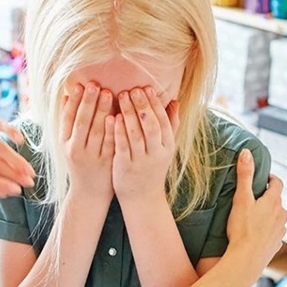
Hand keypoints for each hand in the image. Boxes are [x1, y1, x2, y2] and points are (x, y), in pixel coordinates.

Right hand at [63, 82, 114, 201]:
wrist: (89, 193)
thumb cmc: (80, 163)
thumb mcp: (70, 144)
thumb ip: (70, 122)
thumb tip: (69, 94)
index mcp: (64, 143)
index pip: (67, 118)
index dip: (74, 101)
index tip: (80, 85)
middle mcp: (75, 150)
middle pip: (81, 122)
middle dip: (88, 102)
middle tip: (95, 84)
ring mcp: (91, 157)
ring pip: (96, 131)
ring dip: (101, 111)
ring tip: (107, 93)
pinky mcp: (106, 163)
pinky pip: (109, 143)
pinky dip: (112, 129)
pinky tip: (116, 115)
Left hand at [112, 87, 179, 203]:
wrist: (143, 198)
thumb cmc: (153, 167)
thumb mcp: (165, 148)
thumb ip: (171, 124)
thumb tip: (175, 100)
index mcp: (168, 147)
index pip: (163, 121)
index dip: (155, 104)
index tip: (147, 88)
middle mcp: (156, 153)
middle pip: (150, 125)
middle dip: (142, 106)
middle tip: (132, 89)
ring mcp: (140, 161)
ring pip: (135, 134)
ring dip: (128, 113)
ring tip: (121, 96)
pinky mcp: (125, 166)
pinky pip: (122, 145)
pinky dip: (118, 130)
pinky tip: (112, 116)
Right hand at [226, 149, 286, 273]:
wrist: (246, 260)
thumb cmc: (242, 229)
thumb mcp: (241, 199)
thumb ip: (244, 175)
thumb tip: (247, 152)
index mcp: (274, 202)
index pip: (277, 183)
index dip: (270, 178)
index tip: (262, 178)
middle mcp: (282, 215)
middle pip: (277, 201)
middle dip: (267, 197)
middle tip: (252, 197)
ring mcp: (281, 231)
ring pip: (276, 217)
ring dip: (268, 214)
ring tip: (253, 217)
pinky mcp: (276, 244)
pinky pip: (273, 233)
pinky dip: (266, 230)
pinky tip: (255, 234)